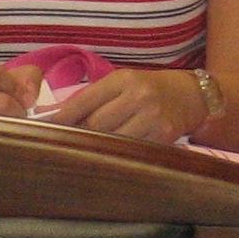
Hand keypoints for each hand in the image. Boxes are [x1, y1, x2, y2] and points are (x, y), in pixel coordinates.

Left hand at [43, 69, 205, 143]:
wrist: (192, 95)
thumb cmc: (150, 89)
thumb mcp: (123, 83)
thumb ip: (92, 97)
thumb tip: (54, 116)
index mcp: (124, 79)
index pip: (84, 101)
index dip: (62, 118)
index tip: (45, 130)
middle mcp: (139, 96)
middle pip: (96, 124)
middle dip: (78, 136)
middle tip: (62, 145)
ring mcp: (153, 117)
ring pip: (113, 140)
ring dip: (97, 149)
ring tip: (85, 154)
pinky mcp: (164, 136)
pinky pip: (132, 150)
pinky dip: (119, 155)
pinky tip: (111, 158)